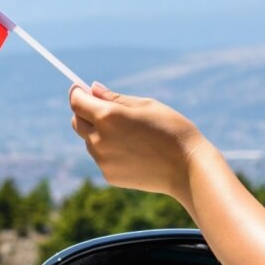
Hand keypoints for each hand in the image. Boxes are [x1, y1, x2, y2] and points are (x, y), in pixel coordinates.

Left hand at [69, 82, 205, 199]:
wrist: (187, 168)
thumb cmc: (171, 129)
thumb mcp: (146, 105)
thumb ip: (115, 98)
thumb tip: (92, 89)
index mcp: (108, 116)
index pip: (77, 102)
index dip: (77, 93)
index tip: (81, 89)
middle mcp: (99, 139)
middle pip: (77, 122)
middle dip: (85, 112)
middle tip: (104, 108)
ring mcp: (103, 160)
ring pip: (89, 141)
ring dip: (99, 133)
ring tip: (129, 133)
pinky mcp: (109, 176)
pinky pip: (101, 158)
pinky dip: (109, 151)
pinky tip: (134, 151)